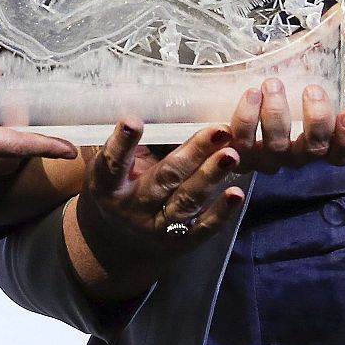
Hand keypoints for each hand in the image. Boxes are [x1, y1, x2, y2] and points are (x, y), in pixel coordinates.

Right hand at [65, 118, 243, 299]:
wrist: (117, 241)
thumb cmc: (117, 186)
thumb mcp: (108, 166)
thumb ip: (124, 143)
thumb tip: (146, 102)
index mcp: (107, 185)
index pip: (113, 163)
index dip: (121, 144)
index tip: (133, 120)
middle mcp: (132, 207)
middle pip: (163, 179)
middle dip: (192, 154)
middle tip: (218, 131)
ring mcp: (157, 227)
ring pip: (186, 201)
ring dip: (211, 177)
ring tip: (232, 155)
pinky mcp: (180, 242)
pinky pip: (202, 228)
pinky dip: (221, 212)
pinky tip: (237, 194)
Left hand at [228, 0, 344, 172]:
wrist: (220, 81)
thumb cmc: (269, 72)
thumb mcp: (301, 53)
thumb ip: (333, 35)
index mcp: (314, 134)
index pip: (341, 152)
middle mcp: (292, 151)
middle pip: (314, 150)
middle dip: (316, 120)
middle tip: (310, 88)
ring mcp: (263, 156)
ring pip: (277, 149)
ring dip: (277, 116)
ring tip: (271, 83)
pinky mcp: (234, 151)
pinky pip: (241, 144)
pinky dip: (246, 120)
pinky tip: (248, 94)